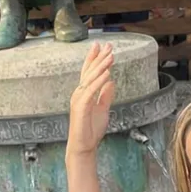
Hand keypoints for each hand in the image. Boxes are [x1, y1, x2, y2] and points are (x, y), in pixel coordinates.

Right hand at [67, 43, 114, 157]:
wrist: (83, 146)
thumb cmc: (91, 130)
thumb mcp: (103, 109)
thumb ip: (106, 95)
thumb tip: (111, 82)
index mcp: (84, 93)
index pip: (89, 72)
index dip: (94, 58)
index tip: (101, 46)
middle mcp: (79, 93)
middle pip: (89, 71)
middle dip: (99, 57)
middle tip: (108, 45)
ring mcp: (78, 99)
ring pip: (90, 79)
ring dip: (101, 66)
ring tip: (110, 55)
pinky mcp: (80, 107)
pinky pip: (90, 91)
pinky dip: (99, 81)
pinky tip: (107, 74)